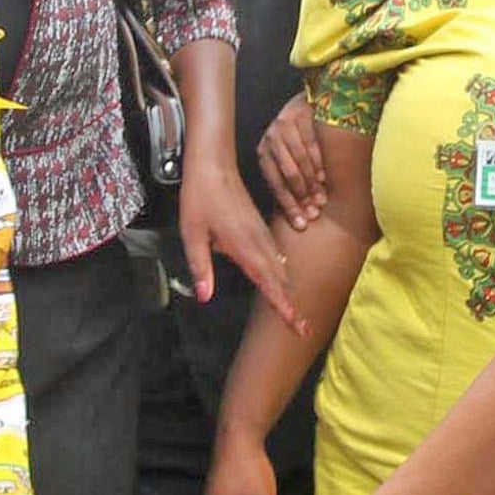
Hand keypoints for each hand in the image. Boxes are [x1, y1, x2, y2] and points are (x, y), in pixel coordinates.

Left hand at [177, 163, 304, 333]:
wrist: (214, 165)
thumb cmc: (200, 198)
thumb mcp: (192, 234)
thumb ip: (200, 267)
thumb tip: (205, 297)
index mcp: (245, 248)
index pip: (269, 284)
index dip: (284, 306)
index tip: (299, 326)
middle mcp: (259, 243)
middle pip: (280, 280)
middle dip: (290, 304)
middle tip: (302, 329)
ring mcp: (262, 234)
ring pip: (280, 267)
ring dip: (285, 289)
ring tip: (292, 312)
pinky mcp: (259, 227)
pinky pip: (275, 255)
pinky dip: (279, 273)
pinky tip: (276, 279)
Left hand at [257, 94, 326, 229]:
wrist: (306, 102)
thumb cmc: (296, 136)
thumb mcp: (286, 156)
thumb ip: (287, 178)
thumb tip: (298, 213)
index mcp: (264, 153)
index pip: (275, 185)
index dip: (289, 206)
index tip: (301, 224)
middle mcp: (271, 139)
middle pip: (288, 175)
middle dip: (302, 197)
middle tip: (315, 213)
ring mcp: (284, 126)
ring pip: (300, 162)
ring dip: (312, 184)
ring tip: (322, 199)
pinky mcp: (300, 116)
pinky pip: (311, 145)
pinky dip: (318, 163)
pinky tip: (324, 178)